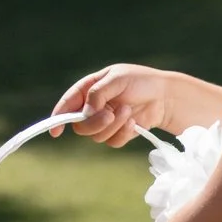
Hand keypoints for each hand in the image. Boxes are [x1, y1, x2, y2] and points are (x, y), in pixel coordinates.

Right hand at [56, 64, 178, 147]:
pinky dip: (123, 134)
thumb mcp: (117, 79)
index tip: (56, 132)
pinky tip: (134, 122)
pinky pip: (112, 142)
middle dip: (94, 123)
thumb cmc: (141, 81)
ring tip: (128, 111)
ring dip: (113, 126)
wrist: (165, 96)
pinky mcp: (118, 133)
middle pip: (80, 126)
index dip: (58, 118)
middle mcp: (93, 107)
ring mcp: (105, 122)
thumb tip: (85, 113)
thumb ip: (98, 93)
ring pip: (96, 136)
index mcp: (88, 89)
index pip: (68, 105)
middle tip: (110, 115)